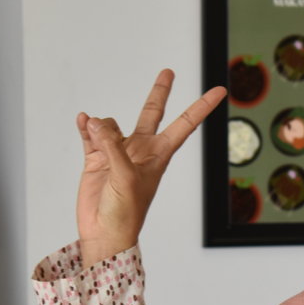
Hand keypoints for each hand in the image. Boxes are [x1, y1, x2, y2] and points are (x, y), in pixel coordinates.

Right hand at [76, 69, 226, 266]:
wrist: (104, 233)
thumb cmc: (126, 212)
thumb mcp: (127, 176)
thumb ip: (113, 145)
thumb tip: (96, 121)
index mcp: (160, 154)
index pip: (185, 124)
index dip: (202, 106)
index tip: (220, 90)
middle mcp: (141, 150)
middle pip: (152, 113)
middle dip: (159, 92)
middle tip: (169, 71)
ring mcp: (118, 153)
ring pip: (111, 124)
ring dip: (101, 126)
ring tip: (95, 134)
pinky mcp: (97, 159)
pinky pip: (91, 135)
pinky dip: (86, 126)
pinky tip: (83, 120)